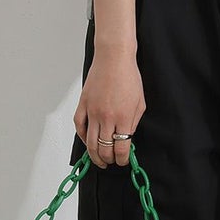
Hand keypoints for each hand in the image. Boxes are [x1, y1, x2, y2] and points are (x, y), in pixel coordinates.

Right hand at [74, 47, 145, 167]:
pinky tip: (88, 142)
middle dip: (108, 159)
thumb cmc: (129, 77)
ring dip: (94, 155)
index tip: (123, 161)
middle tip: (111, 161)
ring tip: (99, 160)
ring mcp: (92, 111)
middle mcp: (106, 117)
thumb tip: (127, 138)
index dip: (122, 159)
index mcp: (123, 118)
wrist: (113, 58)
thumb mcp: (139, 103)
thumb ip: (133, 123)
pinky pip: (79, 126)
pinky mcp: (83, 104)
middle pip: (104, 149)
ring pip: (90, 142)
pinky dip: (83, 137)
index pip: (121, 148)